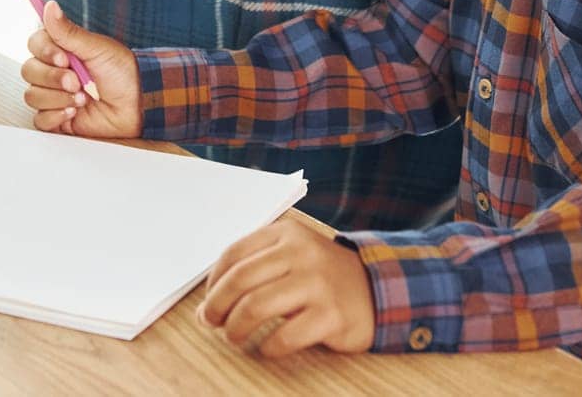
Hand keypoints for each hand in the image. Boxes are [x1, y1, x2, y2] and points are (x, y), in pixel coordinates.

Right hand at [21, 0, 140, 136]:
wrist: (138, 104)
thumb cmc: (122, 72)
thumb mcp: (96, 48)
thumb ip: (68, 31)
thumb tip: (50, 6)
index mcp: (62, 51)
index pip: (35, 44)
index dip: (45, 52)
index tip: (64, 58)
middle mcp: (54, 71)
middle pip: (29, 70)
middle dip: (53, 78)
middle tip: (77, 82)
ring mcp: (54, 95)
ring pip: (32, 95)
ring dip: (58, 97)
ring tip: (83, 98)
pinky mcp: (57, 119)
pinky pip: (39, 119)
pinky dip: (56, 116)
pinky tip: (74, 112)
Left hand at [199, 218, 374, 357]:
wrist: (375, 288)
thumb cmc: (320, 276)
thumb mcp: (290, 256)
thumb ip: (252, 271)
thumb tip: (206, 309)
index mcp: (287, 233)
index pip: (234, 254)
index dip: (213, 282)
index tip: (209, 301)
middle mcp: (302, 253)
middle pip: (240, 280)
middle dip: (217, 307)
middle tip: (212, 323)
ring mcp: (318, 283)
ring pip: (256, 307)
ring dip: (235, 328)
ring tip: (235, 337)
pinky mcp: (331, 316)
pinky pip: (284, 336)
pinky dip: (267, 347)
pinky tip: (267, 348)